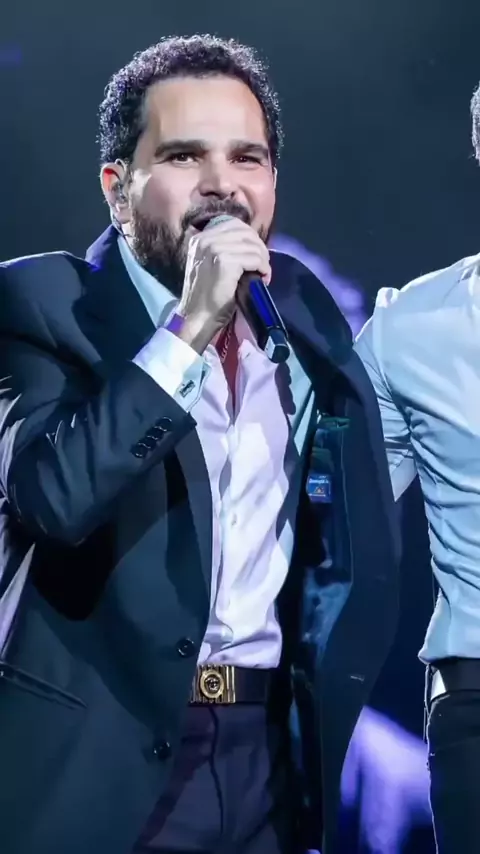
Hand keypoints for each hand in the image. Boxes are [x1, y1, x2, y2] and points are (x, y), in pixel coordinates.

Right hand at [177, 217, 270, 353]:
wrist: (197, 318)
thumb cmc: (206, 297)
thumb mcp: (209, 266)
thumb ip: (222, 250)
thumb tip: (249, 244)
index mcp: (200, 238)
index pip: (234, 224)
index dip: (250, 237)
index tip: (255, 254)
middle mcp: (205, 239)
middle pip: (245, 232)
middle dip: (259, 248)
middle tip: (263, 266)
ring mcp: (214, 249)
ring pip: (252, 245)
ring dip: (263, 260)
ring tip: (263, 274)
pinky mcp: (225, 261)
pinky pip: (254, 258)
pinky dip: (263, 268)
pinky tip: (263, 278)